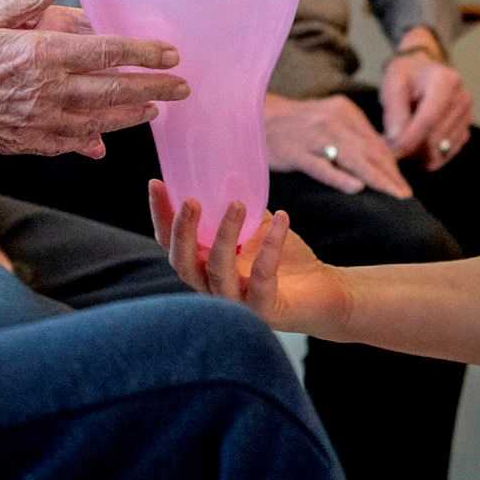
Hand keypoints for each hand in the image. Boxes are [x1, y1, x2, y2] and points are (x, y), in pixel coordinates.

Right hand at [0, 0, 186, 159]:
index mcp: (40, 54)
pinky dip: (91, 140)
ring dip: (131, 116)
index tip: (172, 55)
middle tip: (184, 88)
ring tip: (156, 110)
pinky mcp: (21, 143)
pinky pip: (67, 143)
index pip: (108, 53)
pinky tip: (104, 140)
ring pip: (97, 121)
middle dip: (153, 89)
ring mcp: (35, 122)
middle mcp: (45, 92)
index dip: (144, 54)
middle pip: (114, 92)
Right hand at [151, 182, 350, 337]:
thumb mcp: (257, 227)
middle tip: (190, 200)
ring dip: (224, 235)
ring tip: (237, 204)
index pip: (171, 244)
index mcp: (204, 266)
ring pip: (217, 271)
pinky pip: (262, 277)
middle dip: (182, 232)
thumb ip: (238, 208)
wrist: (323, 292)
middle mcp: (213, 286)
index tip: (156, 183)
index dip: (161, 216)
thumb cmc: (285, 260)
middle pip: (183, 264)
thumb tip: (226, 170)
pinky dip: (270, 246)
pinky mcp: (266, 309)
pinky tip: (282, 218)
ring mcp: (238, 302)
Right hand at [264, 91, 410, 196]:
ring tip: (391, 195)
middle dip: (389, 175)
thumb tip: (383, 159)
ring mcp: (313, 135)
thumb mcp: (328, 120)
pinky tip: (355, 188)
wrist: (254, 116)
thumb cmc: (297, 125)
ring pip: (351, 158)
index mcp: (344, 111)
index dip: (392, 165)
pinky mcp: (295, 151)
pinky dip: (339, 177)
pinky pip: (321, 165)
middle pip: (368, 150)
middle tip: (404, 196)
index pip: (375, 142)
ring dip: (375, 178)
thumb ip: (353, 136)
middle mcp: (333, 120)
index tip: (403, 185)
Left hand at [379, 41, 472, 169]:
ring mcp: (467, 117)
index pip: (429, 120)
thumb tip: (397, 141)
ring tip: (401, 141)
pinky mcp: (465, 132)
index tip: (393, 150)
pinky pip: (444, 156)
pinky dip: (427, 156)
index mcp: (446, 82)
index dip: (409, 140)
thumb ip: (393, 112)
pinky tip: (415, 142)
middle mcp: (462, 99)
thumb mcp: (393, 85)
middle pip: (434, 139)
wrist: (423, 72)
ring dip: (417, 154)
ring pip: (439, 151)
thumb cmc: (407, 76)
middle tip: (390, 145)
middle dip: (410, 148)